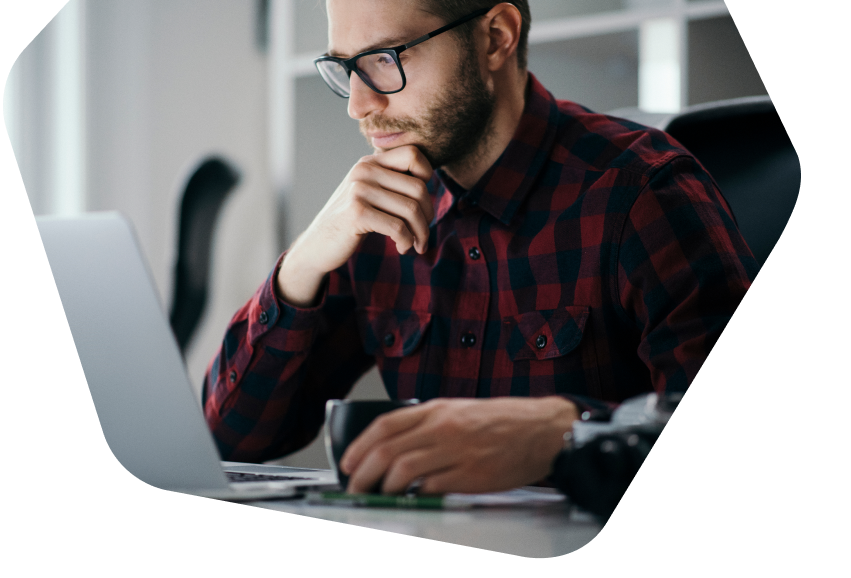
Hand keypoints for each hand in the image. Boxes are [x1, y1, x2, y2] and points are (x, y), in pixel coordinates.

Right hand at [277, 146, 433, 305]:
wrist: (318, 245)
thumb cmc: (352, 222)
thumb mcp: (370, 194)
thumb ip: (391, 182)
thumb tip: (430, 181)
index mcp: (369, 162)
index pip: (414, 154)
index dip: (427, 178)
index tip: (421, 202)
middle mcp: (364, 170)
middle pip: (418, 188)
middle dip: (427, 216)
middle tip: (422, 234)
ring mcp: (358, 190)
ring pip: (411, 209)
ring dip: (420, 233)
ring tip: (415, 245)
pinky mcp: (357, 213)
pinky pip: (398, 227)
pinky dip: (406, 241)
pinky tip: (401, 248)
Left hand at [339, 396, 578, 494]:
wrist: (541, 430)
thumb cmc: (502, 422)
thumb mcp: (459, 411)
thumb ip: (427, 426)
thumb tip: (394, 447)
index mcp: (437, 410)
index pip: (385, 425)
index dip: (360, 445)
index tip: (348, 462)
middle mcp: (442, 428)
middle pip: (387, 451)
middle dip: (363, 473)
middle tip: (355, 487)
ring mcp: (456, 452)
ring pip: (403, 471)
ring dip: (385, 488)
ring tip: (380, 496)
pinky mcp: (470, 475)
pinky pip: (431, 488)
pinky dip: (416, 496)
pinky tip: (412, 500)